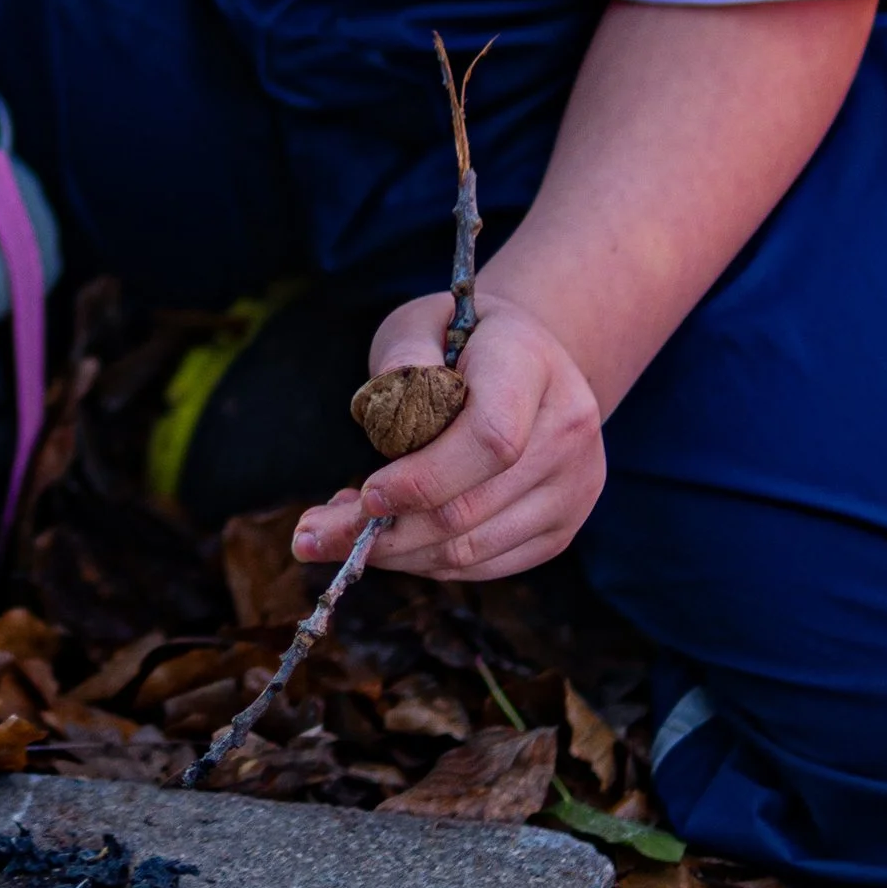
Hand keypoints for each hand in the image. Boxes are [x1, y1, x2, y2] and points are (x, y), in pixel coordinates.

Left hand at [294, 290, 605, 584]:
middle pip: (470, 508)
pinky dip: (423, 562)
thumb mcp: (422, 323)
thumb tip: (380, 415)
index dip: (423, 478)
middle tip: (313, 534)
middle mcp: (567, 431)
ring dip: (393, 554)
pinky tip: (385, 539)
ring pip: (470, 549)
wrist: (531, 360)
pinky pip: (482, 565)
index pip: (490, 440)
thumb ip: (402, 358)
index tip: (365, 495)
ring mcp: (573, 486)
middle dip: (382, 532)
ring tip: (335, 535)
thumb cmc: (460, 340)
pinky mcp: (560, 527)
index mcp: (532, 366)